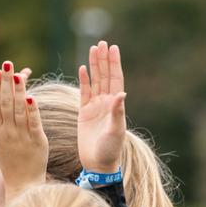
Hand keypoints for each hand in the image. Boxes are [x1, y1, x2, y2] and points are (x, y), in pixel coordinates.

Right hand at [0, 61, 47, 203]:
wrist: (21, 185)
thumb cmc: (11, 161)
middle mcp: (7, 133)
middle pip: (5, 103)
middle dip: (6, 82)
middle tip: (6, 63)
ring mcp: (21, 138)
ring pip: (19, 110)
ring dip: (18, 91)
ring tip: (17, 74)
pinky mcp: (37, 143)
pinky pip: (34, 124)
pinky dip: (32, 111)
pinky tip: (31, 97)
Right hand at [78, 41, 125, 175]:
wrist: (98, 164)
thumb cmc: (110, 150)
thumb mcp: (116, 131)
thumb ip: (117, 112)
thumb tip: (121, 93)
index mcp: (116, 106)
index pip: (115, 79)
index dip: (114, 63)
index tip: (113, 47)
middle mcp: (106, 103)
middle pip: (105, 76)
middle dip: (104, 59)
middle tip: (102, 42)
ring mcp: (95, 107)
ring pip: (95, 81)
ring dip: (95, 65)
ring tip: (93, 48)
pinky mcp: (84, 113)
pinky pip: (84, 92)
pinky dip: (84, 80)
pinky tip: (84, 68)